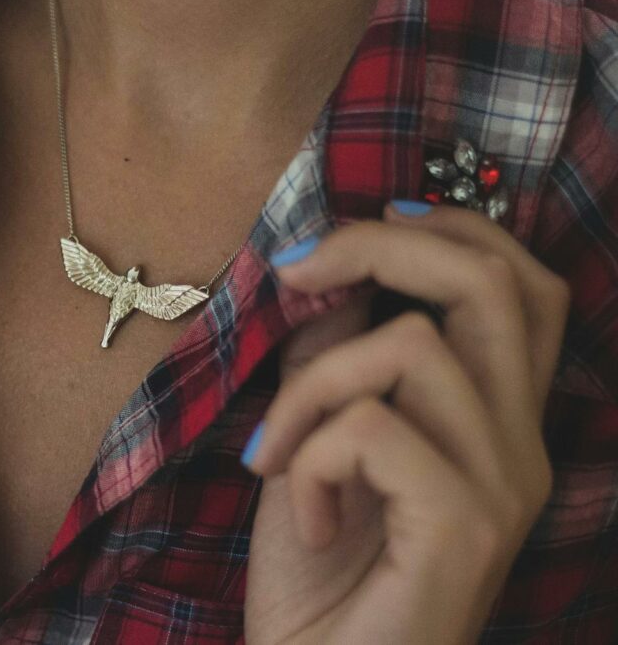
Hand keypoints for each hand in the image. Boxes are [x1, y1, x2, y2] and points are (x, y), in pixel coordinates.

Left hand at [242, 203, 569, 643]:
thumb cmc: (317, 570)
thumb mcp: (318, 440)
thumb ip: (338, 358)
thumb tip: (326, 274)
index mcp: (498, 420)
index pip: (520, 284)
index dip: (448, 229)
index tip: (357, 227)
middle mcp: (521, 445)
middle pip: (493, 282)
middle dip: (379, 247)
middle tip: (292, 271)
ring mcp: (504, 485)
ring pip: (410, 346)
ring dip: (308, 387)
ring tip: (275, 454)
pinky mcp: (467, 524)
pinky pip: (371, 428)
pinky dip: (309, 457)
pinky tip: (307, 515)